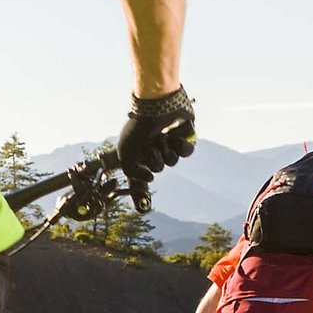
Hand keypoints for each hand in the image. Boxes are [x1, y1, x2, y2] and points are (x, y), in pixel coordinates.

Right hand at [114, 86, 195, 208]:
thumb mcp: (126, 153)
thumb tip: (152, 179)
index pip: (139, 176)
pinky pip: (186, 152)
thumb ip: (132, 173)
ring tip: (162, 137)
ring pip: (172, 161)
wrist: (157, 105)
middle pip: (158, 168)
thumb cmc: (139, 128)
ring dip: (167, 151)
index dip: (141, 191)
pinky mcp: (183, 136)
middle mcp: (152, 148)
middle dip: (155, 159)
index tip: (144, 206)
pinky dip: (183, 147)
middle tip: (152, 145)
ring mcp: (168, 142)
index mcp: (138, 152)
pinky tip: (177, 139)